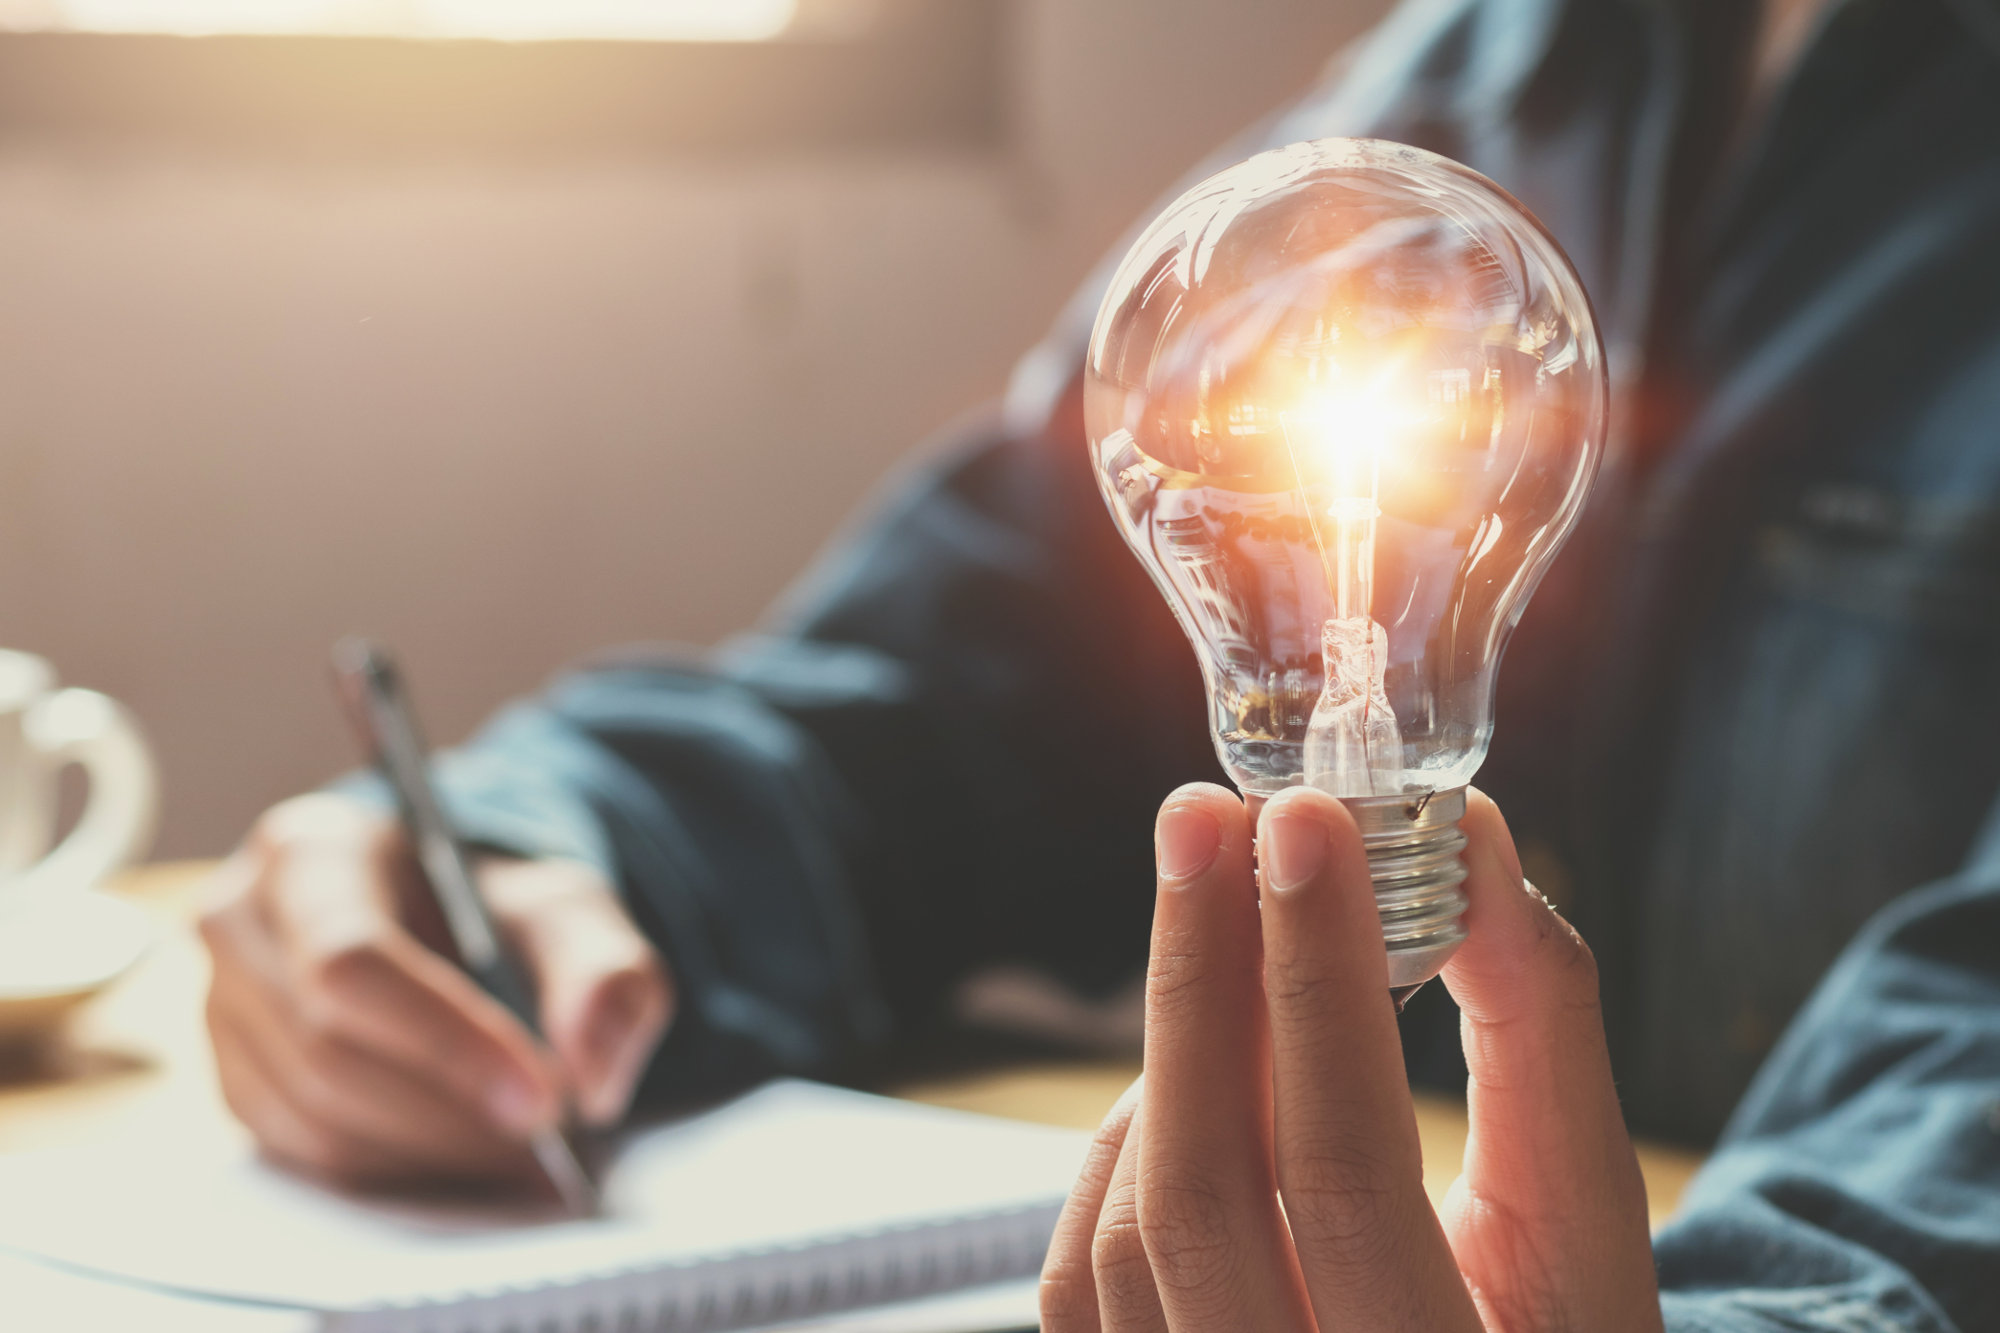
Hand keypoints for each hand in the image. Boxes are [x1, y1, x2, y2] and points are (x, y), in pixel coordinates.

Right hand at [200, 793, 670, 1186]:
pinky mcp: (236, 1079)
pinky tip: (466, 1151)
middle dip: (453, 1109)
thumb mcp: (571, 911)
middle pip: (331, 1051)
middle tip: (552, 1138)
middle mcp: (240, 923)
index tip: (543, 1098)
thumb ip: (605, 971)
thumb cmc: (497, 907)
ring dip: (433, 1149)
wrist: (450, 919)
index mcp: (311, 851)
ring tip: (524, 1150)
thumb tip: (594, 1072)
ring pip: (319, 1115)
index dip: (446, 1041)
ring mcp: (222, 1008)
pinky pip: (308, 1153)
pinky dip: (399, 1167)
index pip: (352, 961)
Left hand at [1040, 784, 1661, 1331]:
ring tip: (1226, 937)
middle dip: (1201, 980)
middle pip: (1204, 1191)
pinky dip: (1124, 1148)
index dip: (1317, 982)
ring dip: (1173, 1059)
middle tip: (1204, 820)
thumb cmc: (1548, 1332)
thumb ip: (1537, 1030)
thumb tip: (1470, 836)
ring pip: (1131, 1229)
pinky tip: (1188, 1071)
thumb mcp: (1582, 1220)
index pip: (1345, 1170)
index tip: (1303, 822)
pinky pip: (1084, 1275)